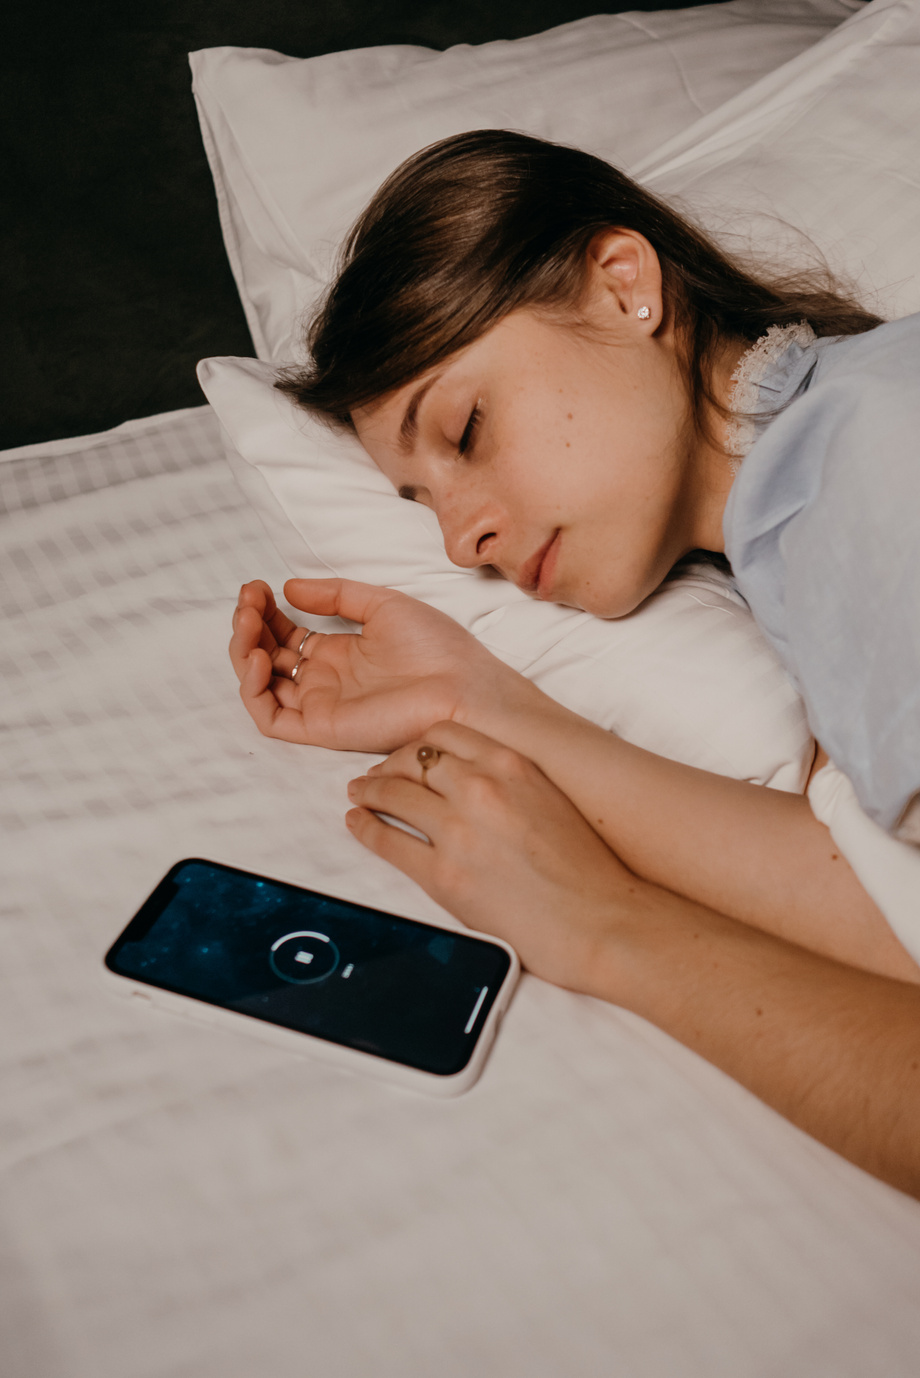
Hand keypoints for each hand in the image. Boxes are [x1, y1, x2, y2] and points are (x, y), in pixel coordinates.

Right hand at [228, 578, 518, 752]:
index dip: (265, 611)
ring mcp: (321, 704)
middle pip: (267, 656)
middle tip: (248, 600)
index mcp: (340, 652)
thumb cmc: (436, 648)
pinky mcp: (321, 728)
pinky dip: (254, 690)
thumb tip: (289, 588)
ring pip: (261, 685)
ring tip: (247, 620)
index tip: (257, 586)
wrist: (463, 688)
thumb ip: (336, 596)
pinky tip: (262, 657)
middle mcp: (325, 680)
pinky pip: (271, 719)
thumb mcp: (383, 605)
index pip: (285, 634)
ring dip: (244, 652)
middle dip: (250, 626)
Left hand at [345, 721, 647, 992]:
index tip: (408, 755)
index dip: (418, 744)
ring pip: (394, 793)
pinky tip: (358, 823)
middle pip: (413, 759)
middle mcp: (481, 789)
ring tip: (359, 794)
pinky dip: (366, 828)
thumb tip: (476, 776)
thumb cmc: (587, 868)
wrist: (601, 920)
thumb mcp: (553, 799)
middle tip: (375, 774)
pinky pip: (388, 841)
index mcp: (512, 765)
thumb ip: (513, 780)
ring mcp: (459, 831)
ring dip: (369, 791)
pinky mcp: (444, 876)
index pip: (445, 734)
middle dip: (388, 765)